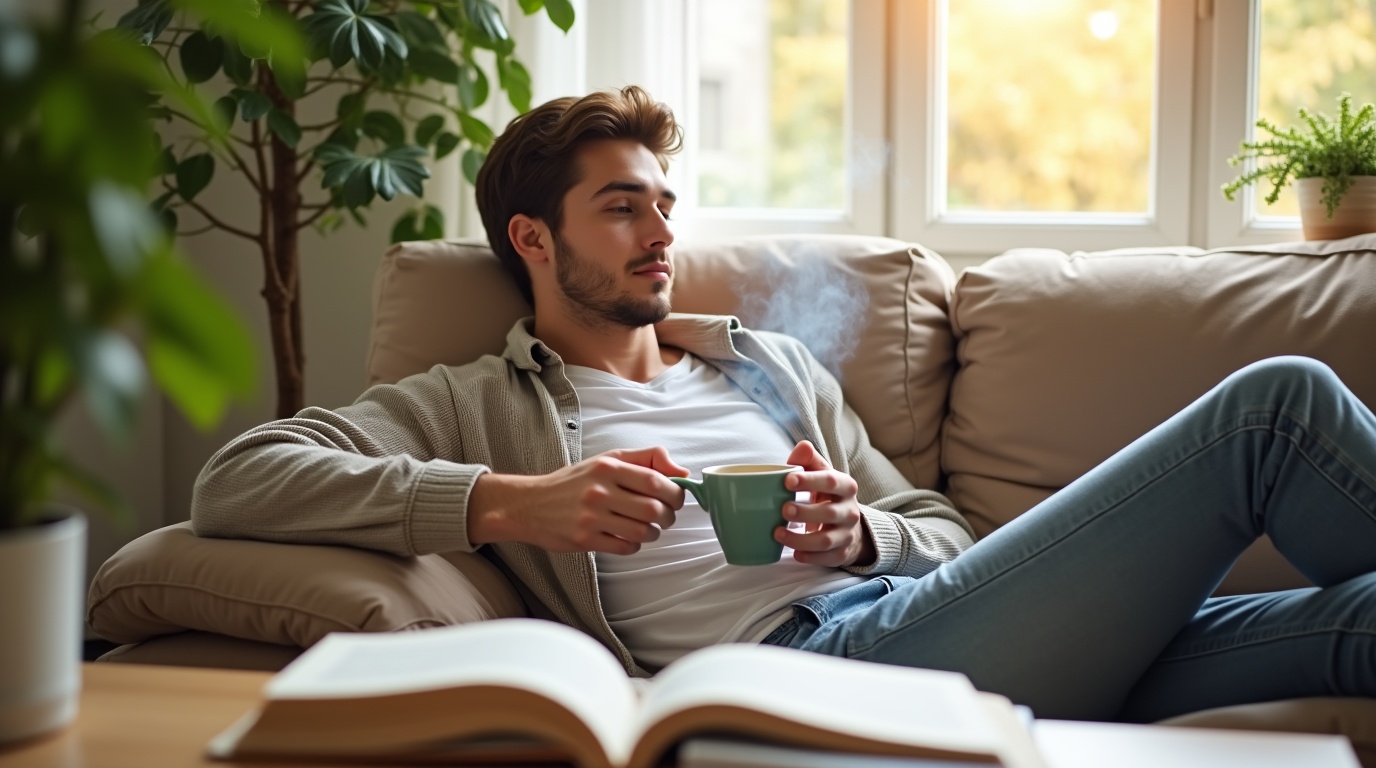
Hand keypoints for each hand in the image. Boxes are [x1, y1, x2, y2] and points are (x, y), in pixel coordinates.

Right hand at [469, 447, 688, 554]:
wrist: (531, 504)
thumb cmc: (574, 482)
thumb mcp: (607, 460)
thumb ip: (646, 460)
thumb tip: (682, 472)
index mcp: (607, 467)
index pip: (655, 481)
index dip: (675, 492)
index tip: (675, 497)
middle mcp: (599, 491)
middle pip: (653, 509)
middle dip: (668, 516)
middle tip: (665, 516)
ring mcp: (591, 517)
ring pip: (642, 532)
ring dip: (653, 533)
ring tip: (647, 528)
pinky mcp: (585, 539)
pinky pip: (625, 547)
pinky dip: (634, 545)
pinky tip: (627, 537)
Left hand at [774, 441, 874, 567]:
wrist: (849, 525)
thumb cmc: (827, 494)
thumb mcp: (821, 474)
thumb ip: (809, 460)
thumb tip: (801, 446)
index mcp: (845, 486)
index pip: (830, 481)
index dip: (809, 480)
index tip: (787, 480)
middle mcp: (850, 511)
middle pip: (828, 513)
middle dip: (804, 512)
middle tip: (782, 509)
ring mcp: (847, 534)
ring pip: (826, 540)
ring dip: (800, 539)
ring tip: (778, 533)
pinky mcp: (842, 554)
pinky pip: (827, 559)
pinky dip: (810, 557)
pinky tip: (794, 553)